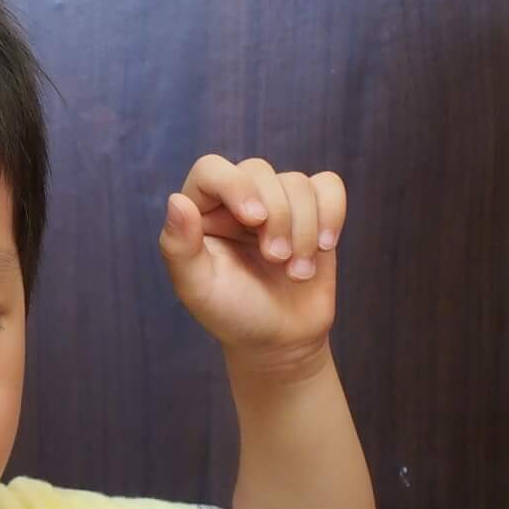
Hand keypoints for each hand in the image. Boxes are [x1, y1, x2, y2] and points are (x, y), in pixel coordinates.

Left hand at [159, 155, 346, 373]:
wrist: (280, 339)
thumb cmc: (234, 314)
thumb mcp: (198, 289)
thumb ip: (179, 247)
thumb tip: (176, 201)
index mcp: (201, 211)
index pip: (211, 169)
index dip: (235, 185)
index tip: (253, 219)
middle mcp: (237, 199)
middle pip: (259, 171)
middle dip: (276, 216)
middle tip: (275, 259)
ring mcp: (278, 202)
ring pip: (298, 182)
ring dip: (304, 229)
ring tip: (296, 272)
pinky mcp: (313, 211)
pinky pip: (329, 186)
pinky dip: (332, 214)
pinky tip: (325, 247)